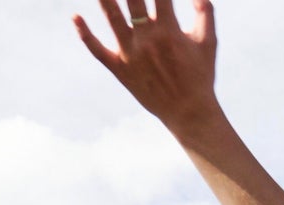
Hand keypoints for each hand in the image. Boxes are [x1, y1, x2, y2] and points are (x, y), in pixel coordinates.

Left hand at [74, 0, 219, 132]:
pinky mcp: (120, 70)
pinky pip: (98, 50)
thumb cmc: (200, 76)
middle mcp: (148, 39)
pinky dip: (85, 34)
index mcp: (169, 30)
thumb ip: (205, 13)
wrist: (190, 114)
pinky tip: (75, 16)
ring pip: (112, 17)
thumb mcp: (208, 43)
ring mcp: (131, 54)